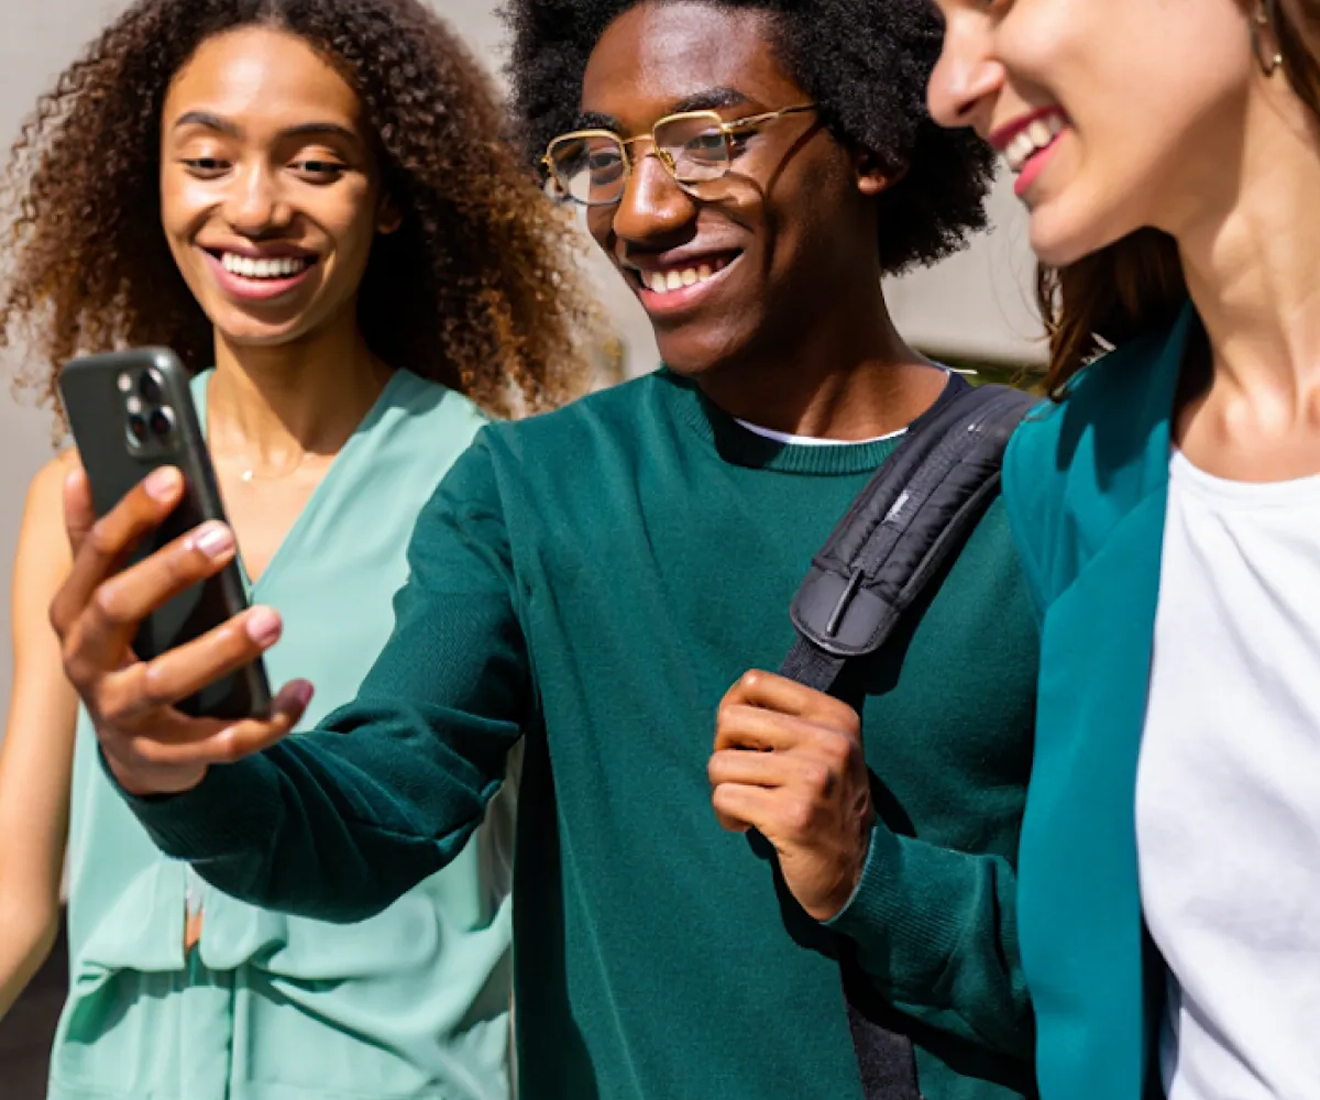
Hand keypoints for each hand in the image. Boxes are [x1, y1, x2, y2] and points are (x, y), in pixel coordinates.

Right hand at [49, 464, 311, 797]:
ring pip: (167, 680)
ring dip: (222, 648)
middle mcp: (87, 664)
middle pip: (117, 608)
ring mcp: (123, 714)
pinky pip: (220, 743)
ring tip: (273, 619)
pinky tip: (300, 691)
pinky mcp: (164, 757)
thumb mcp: (102, 599)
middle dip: (169, 570)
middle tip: (224, 538)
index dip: (129, 514)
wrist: (133, 748)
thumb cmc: (126, 652)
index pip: (96, 555)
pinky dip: (265, 721)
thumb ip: (93, 543)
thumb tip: (79, 474)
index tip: (173, 477)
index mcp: (74, 615)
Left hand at [709, 670, 872, 920]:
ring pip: (720, 763)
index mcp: (835, 717)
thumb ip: (788, 721)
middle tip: (741, 776)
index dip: (733, 709)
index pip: (755, 682)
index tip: (741, 739)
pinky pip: (724, 798)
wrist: (857, 870)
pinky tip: (747, 825)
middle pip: (729, 720)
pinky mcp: (791, 815)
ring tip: (748, 805)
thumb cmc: (827, 804)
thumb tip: (729, 705)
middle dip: (723, 751)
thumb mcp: (826, 749)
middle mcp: (828, 742)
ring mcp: (812, 778)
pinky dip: (726, 816)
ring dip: (723, 789)